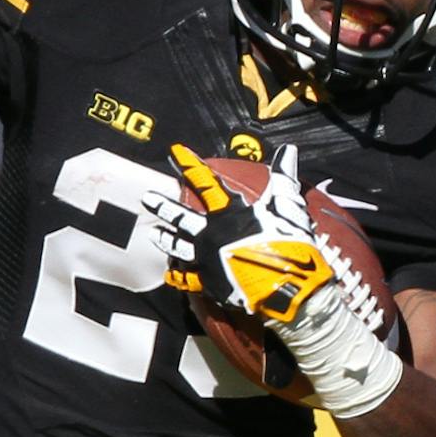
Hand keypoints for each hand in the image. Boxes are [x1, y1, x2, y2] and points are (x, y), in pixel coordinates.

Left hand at [153, 143, 340, 333]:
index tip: (176, 152)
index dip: (190, 165)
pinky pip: (189, 279)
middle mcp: (211, 233)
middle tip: (147, 198)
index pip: (205, 182)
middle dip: (163, 205)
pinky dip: (178, 277)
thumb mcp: (287, 206)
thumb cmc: (288, 244)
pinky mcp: (210, 283)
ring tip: (153, 234)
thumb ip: (283, 178)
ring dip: (165, 239)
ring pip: (178, 247)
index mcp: (228, 212)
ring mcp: (207, 259)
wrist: (285, 285)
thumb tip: (288, 151)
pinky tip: (169, 274)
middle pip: (181, 216)